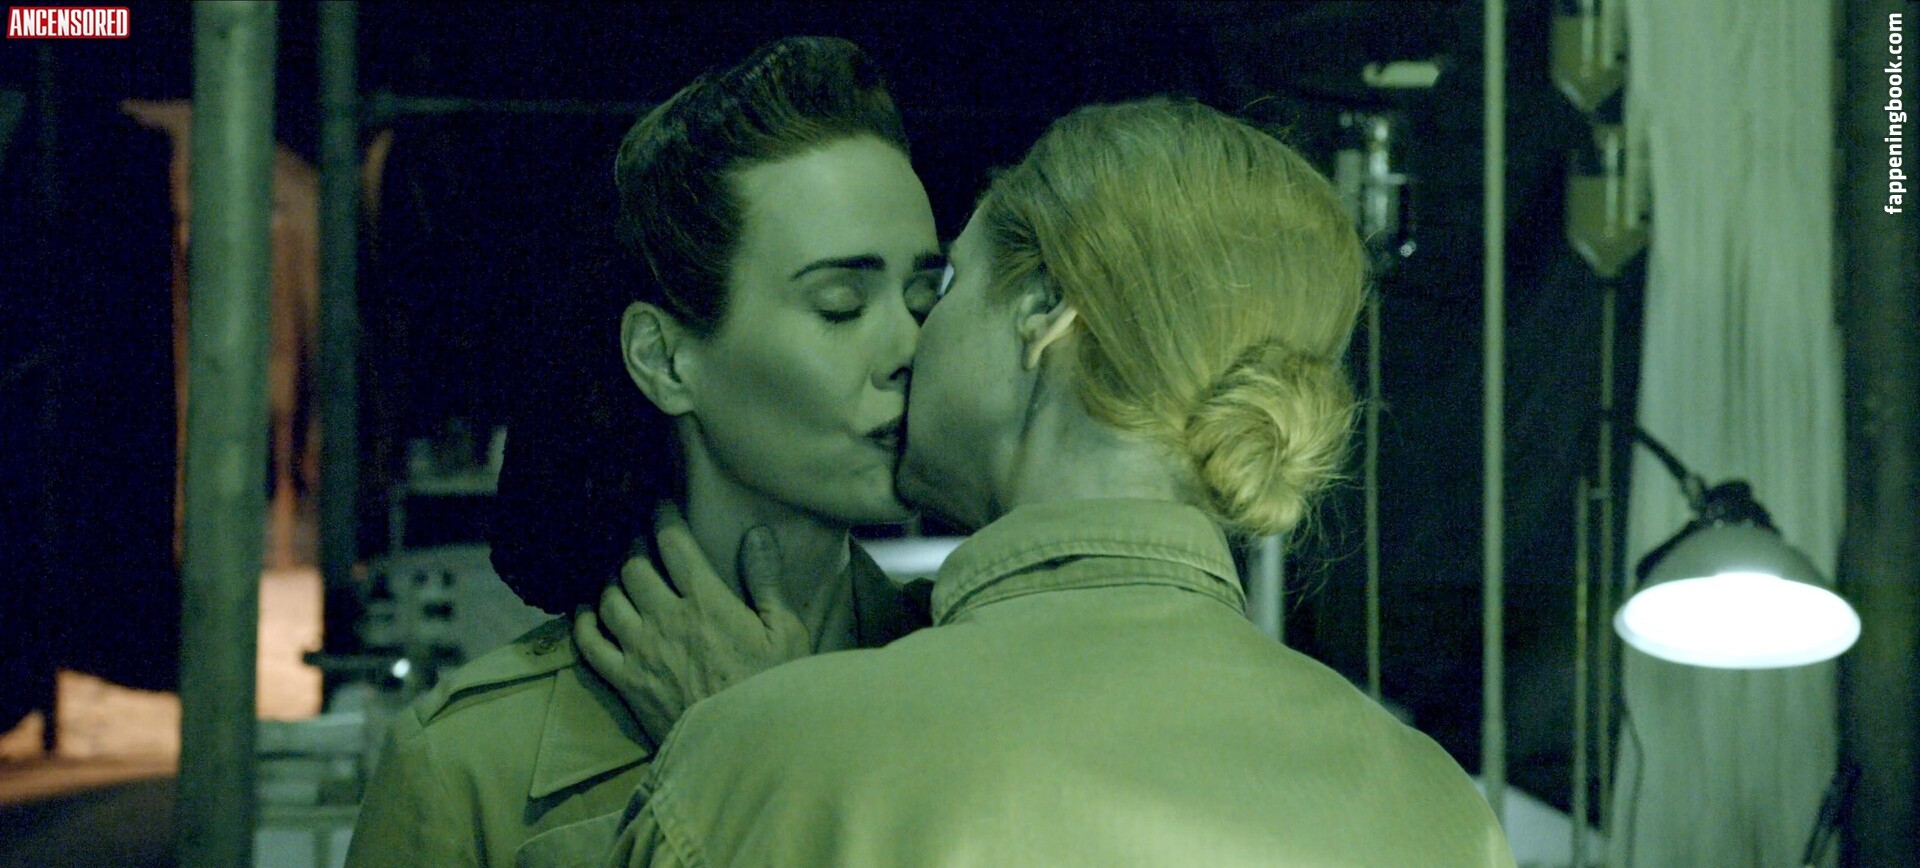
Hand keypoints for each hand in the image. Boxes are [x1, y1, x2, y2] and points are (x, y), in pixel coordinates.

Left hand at [573, 503, 810, 743]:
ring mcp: (639, 651)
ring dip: (609, 577)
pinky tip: (586, 608)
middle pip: (632, 563)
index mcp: (705, 600)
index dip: (662, 514)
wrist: (743, 748)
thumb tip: (754, 533)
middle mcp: (665, 618)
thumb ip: (766, 581)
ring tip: (618, 570)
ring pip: (607, 597)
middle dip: (632, 542)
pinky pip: (588, 642)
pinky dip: (582, 620)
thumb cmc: (772, 688)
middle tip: (638, 536)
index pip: (672, 541)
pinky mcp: (625, 682)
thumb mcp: (786, 632)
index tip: (660, 504)